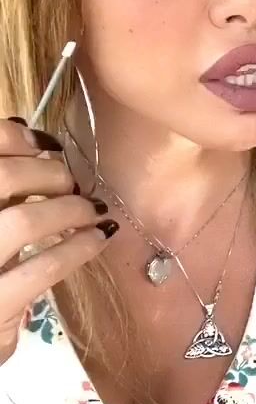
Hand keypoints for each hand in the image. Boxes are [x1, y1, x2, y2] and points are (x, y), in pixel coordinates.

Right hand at [0, 117, 115, 366]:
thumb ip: (2, 183)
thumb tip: (29, 133)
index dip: (13, 137)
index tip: (44, 143)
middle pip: (2, 177)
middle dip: (48, 173)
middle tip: (71, 183)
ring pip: (23, 222)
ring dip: (69, 210)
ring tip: (92, 210)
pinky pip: (43, 269)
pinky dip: (79, 248)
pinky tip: (98, 239)